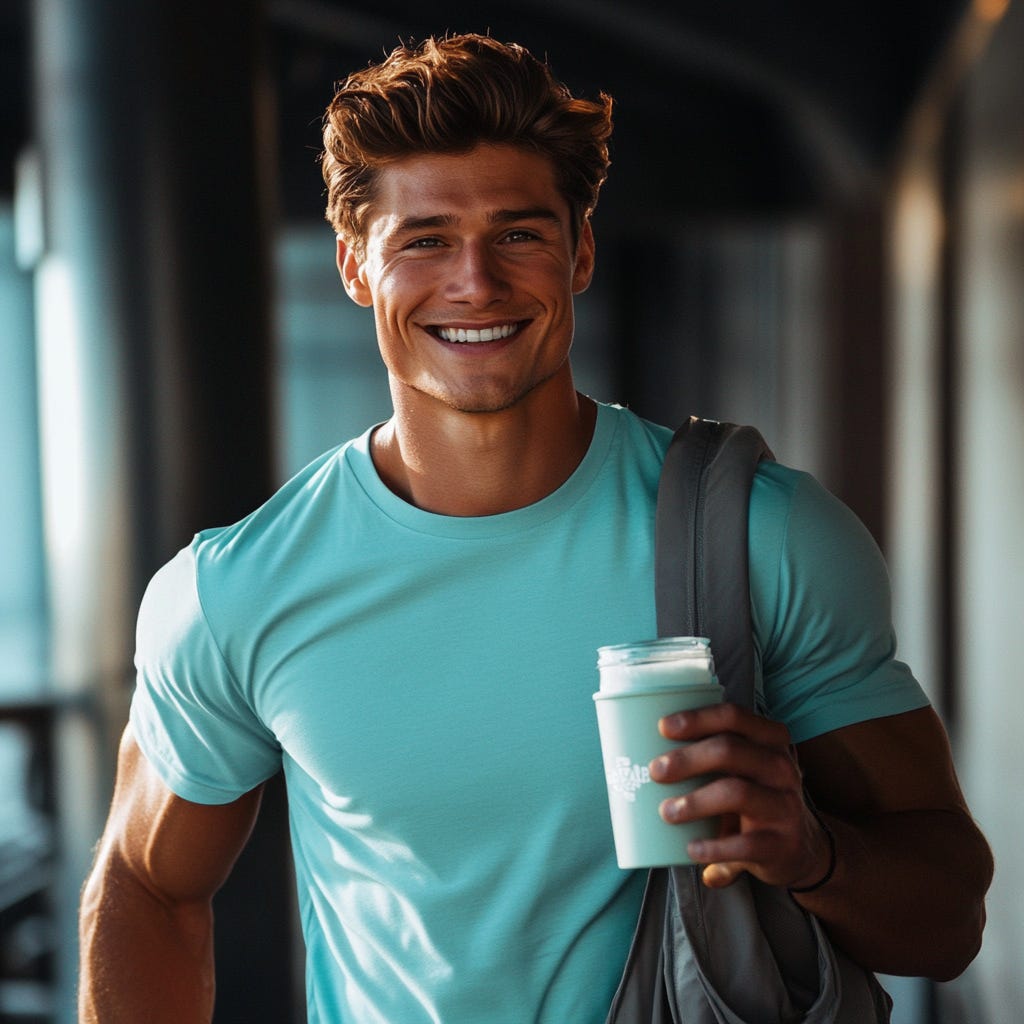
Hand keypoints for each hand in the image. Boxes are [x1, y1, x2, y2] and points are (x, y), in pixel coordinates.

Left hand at [649, 702, 830, 889]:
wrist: (799, 848)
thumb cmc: (754, 796)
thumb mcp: (744, 769)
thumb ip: (708, 755)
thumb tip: (634, 751)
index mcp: (770, 740)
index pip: (733, 716)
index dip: (697, 718)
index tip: (662, 727)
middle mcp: (781, 767)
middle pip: (729, 750)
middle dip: (687, 758)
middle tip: (655, 771)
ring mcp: (785, 805)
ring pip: (736, 792)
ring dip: (694, 802)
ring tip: (666, 812)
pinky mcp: (781, 844)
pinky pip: (745, 844)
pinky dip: (714, 847)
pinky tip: (691, 850)